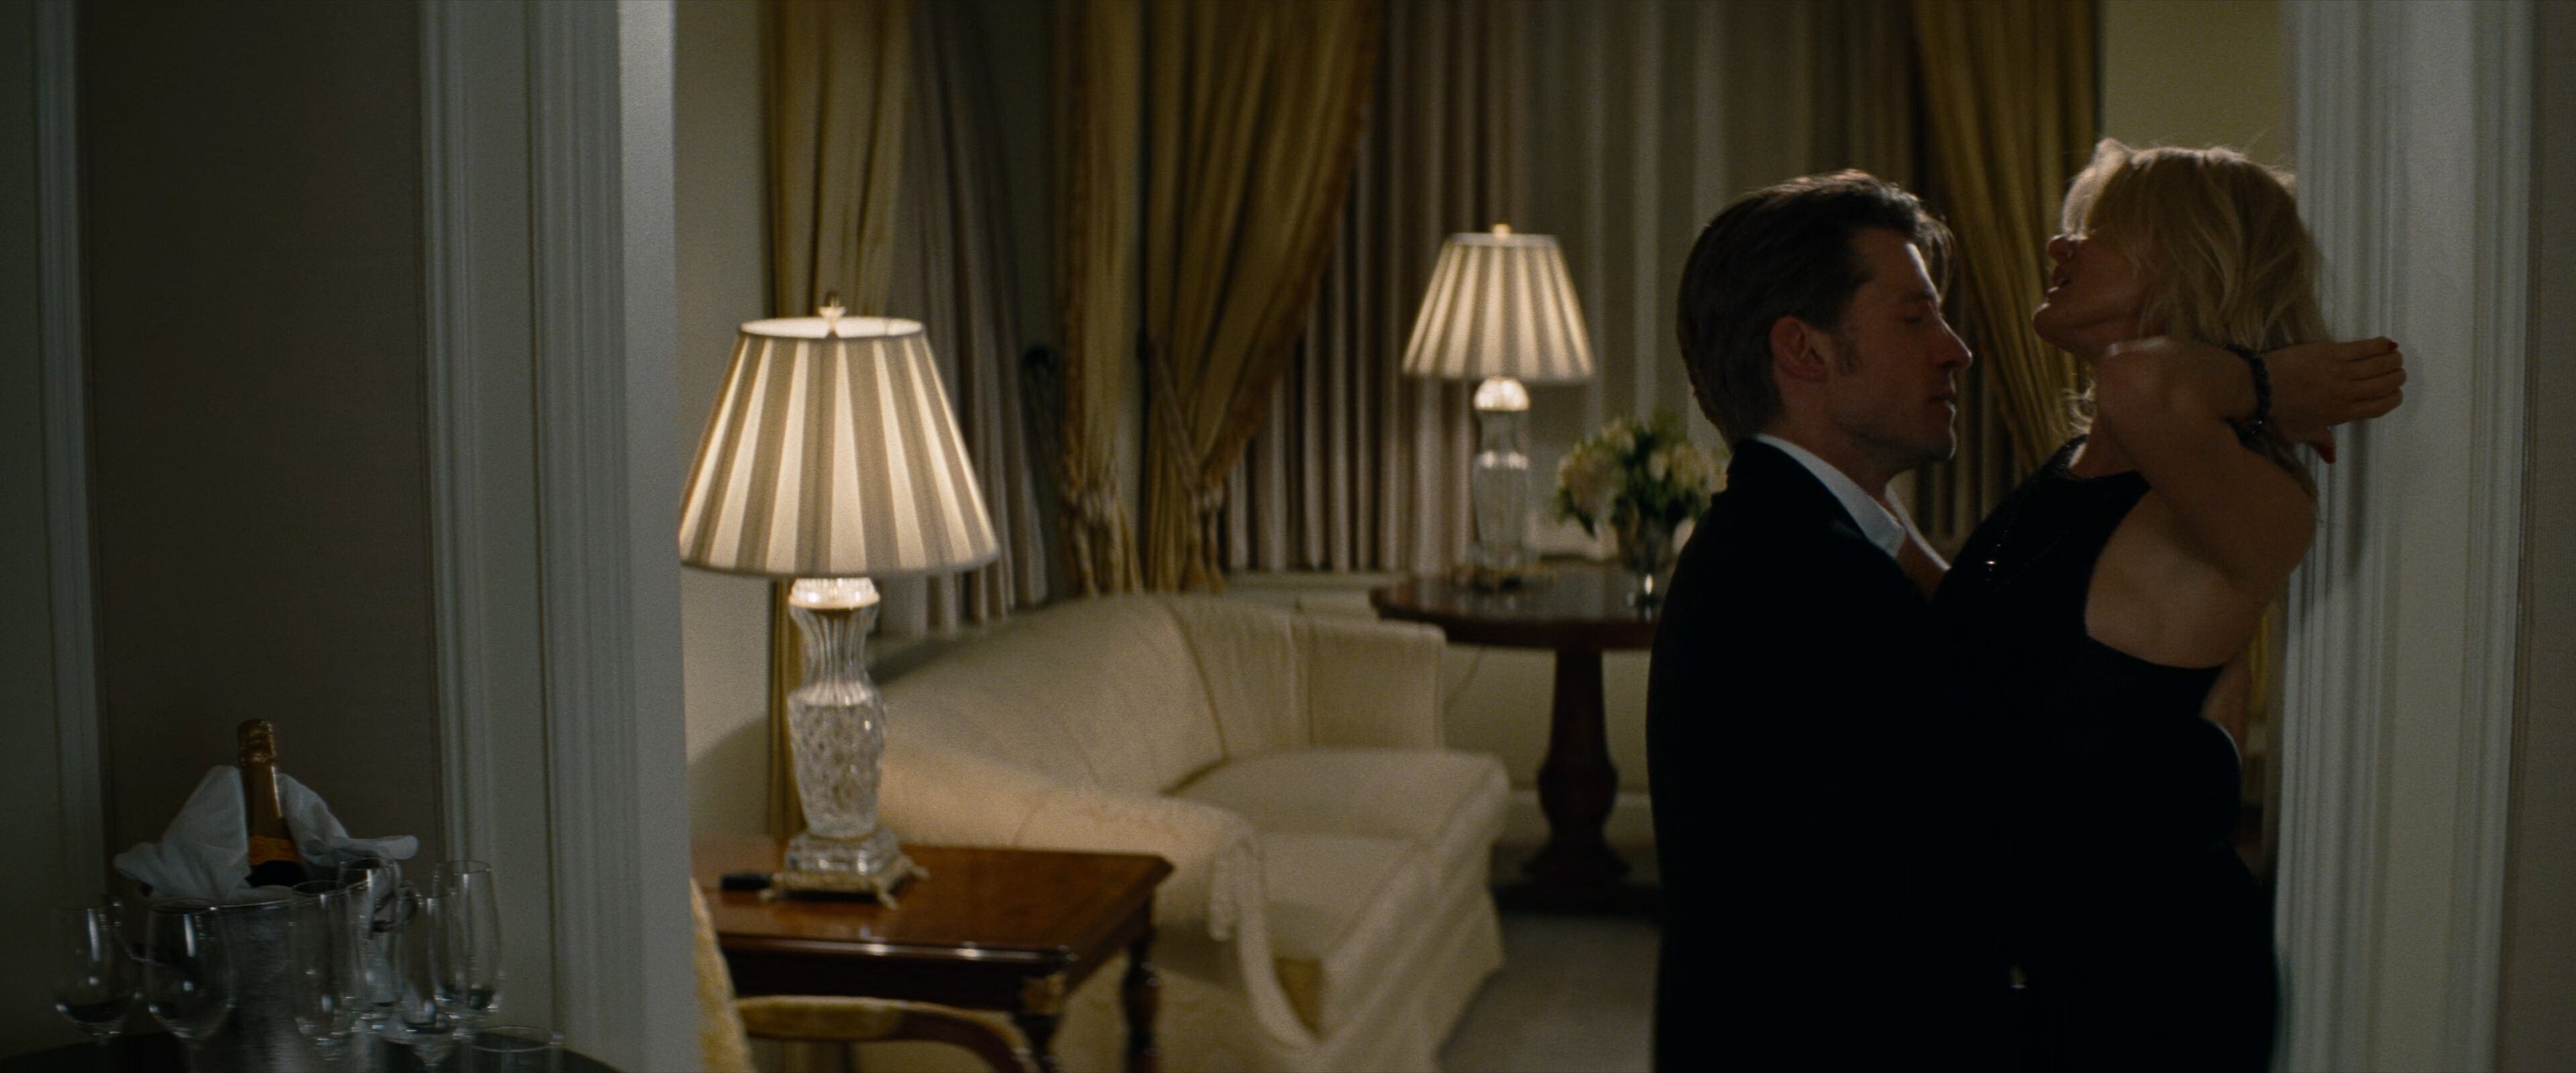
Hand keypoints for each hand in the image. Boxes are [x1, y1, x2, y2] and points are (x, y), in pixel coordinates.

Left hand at [2265, 337, 2405, 461]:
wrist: (2257, 388)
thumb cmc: (2275, 414)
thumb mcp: (2297, 434)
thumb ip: (2319, 441)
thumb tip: (2332, 458)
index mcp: (2342, 414)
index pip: (2381, 406)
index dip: (2393, 398)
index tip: (2394, 392)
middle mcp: (2348, 393)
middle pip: (2386, 384)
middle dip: (2396, 377)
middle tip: (2395, 371)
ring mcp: (2341, 371)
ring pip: (2381, 364)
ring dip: (2393, 360)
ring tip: (2393, 357)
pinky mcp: (2331, 351)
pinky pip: (2365, 347)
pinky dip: (2380, 345)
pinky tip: (2386, 344)